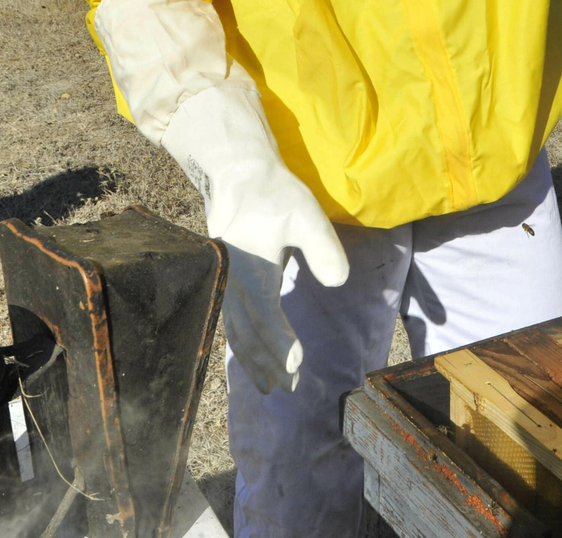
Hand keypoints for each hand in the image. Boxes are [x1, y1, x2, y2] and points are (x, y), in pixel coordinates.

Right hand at [161, 86, 348, 393]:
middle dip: (268, 362)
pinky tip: (252, 354)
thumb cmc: (274, 194)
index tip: (298, 363)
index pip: (267, 319)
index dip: (282, 344)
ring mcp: (224, 283)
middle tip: (287, 388)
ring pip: (236, 331)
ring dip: (253, 358)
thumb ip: (323, 248)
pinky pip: (230, 320)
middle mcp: (233, 284)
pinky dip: (242, 342)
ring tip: (270, 384)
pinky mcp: (224, 279)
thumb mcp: (307, 215)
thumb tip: (336, 282)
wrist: (238, 174)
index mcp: (252, 272)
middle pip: (248, 334)